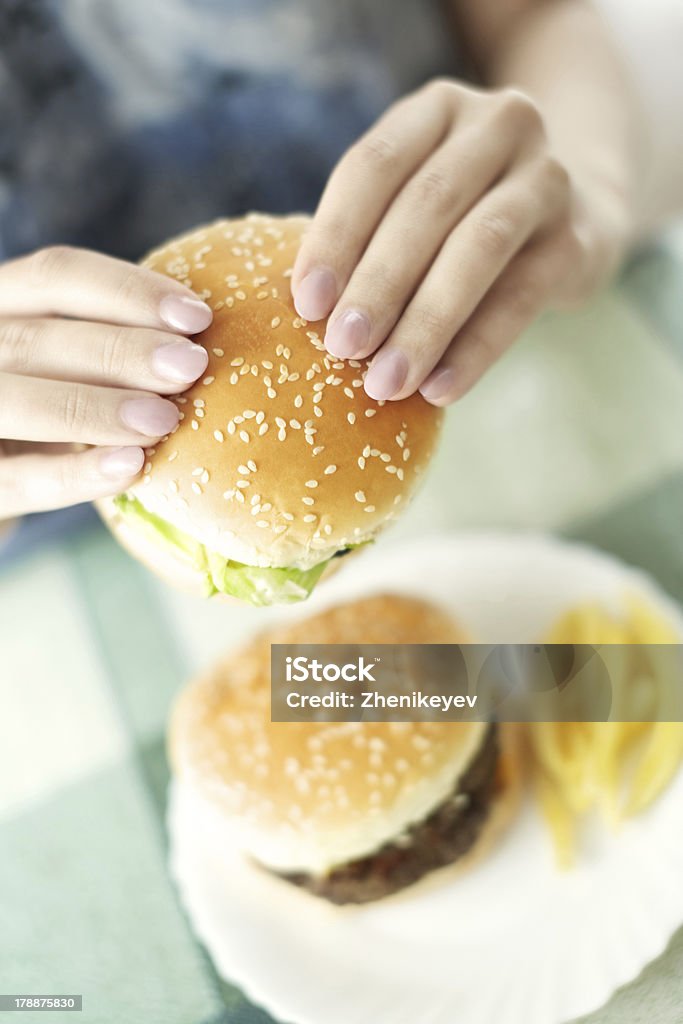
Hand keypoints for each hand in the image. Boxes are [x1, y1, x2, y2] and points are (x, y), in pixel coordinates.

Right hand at [0, 246, 212, 517]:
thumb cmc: (50, 411)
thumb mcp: (72, 366)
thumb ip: (116, 347)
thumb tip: (208, 341)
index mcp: (1, 305)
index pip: (55, 277)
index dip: (128, 291)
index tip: (197, 315)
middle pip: (37, 340)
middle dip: (120, 351)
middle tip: (191, 366)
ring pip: (15, 401)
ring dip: (95, 408)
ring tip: (165, 420)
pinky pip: (16, 479)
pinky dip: (73, 474)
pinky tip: (131, 468)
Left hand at [292, 79, 628, 404]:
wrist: (577, 214)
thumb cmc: (461, 216)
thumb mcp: (416, 201)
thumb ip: (369, 237)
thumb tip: (307, 312)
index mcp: (437, 109)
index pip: (375, 166)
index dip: (336, 234)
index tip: (306, 303)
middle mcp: (498, 125)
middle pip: (427, 205)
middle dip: (378, 283)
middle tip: (342, 348)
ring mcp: (546, 178)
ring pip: (478, 247)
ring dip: (426, 321)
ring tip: (387, 381)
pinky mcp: (576, 239)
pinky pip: (521, 298)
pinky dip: (475, 348)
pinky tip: (439, 389)